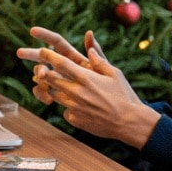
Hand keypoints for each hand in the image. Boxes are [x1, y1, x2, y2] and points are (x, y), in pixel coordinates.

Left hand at [18, 27, 158, 147]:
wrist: (129, 123)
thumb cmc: (124, 95)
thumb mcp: (115, 73)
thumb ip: (99, 60)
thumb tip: (89, 48)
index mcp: (85, 78)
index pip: (60, 63)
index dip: (48, 56)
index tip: (42, 50)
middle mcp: (76, 92)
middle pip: (51, 79)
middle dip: (45, 72)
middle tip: (44, 68)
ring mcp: (74, 107)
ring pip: (54, 94)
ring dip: (55, 88)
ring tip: (64, 86)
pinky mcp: (74, 119)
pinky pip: (64, 110)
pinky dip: (67, 105)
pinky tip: (78, 105)